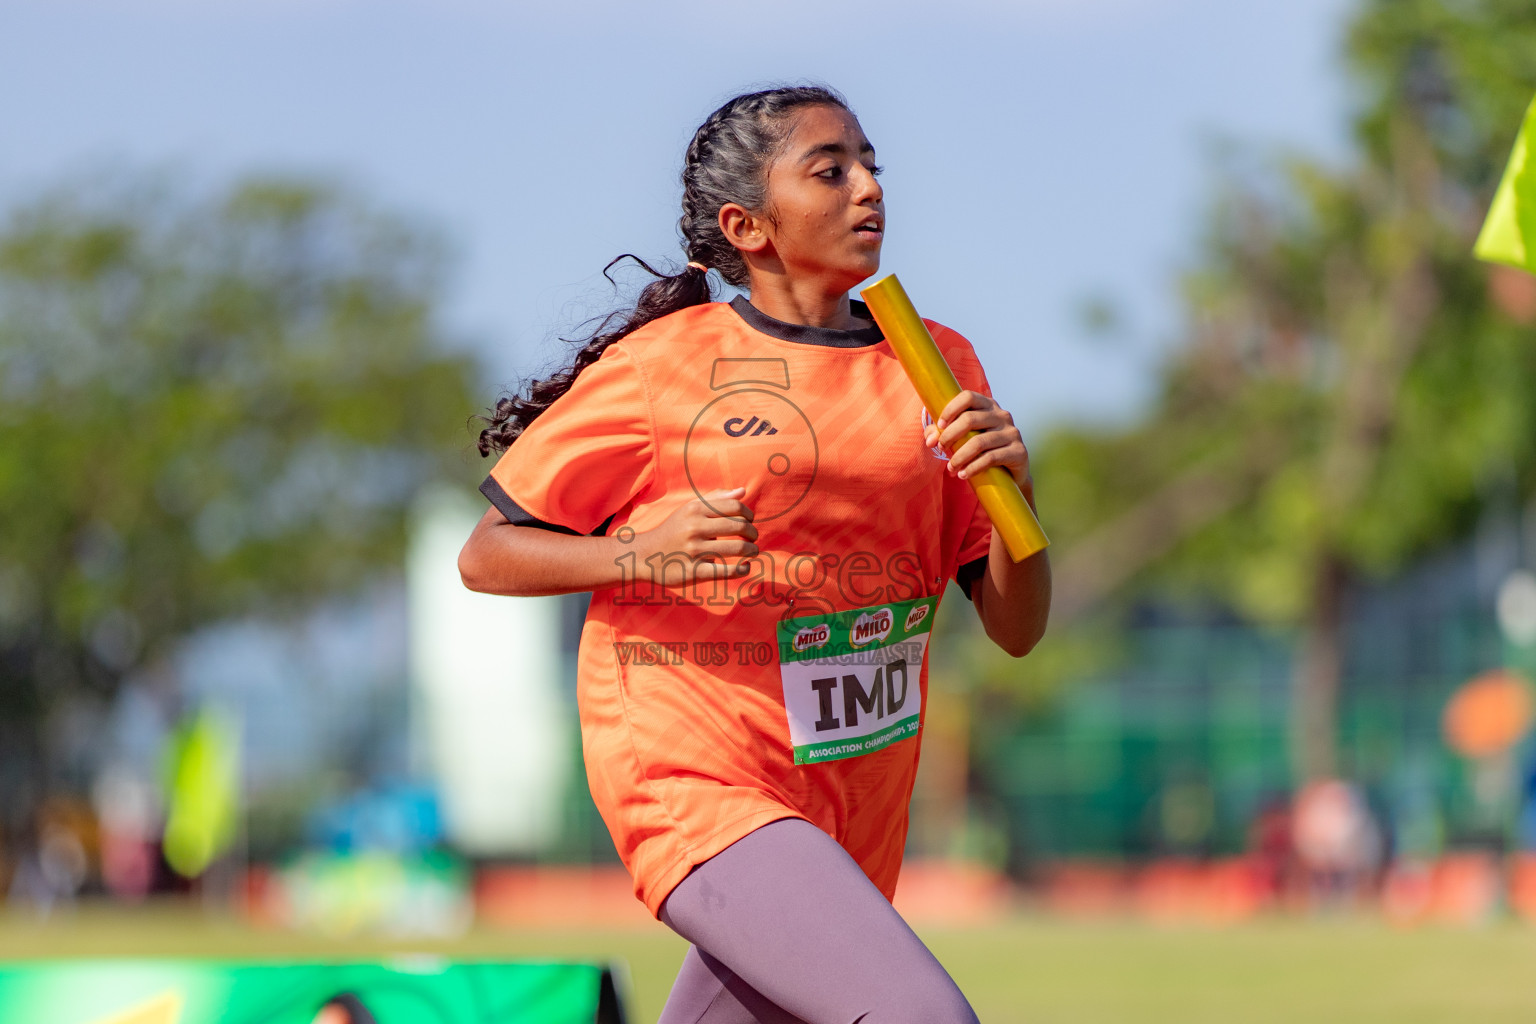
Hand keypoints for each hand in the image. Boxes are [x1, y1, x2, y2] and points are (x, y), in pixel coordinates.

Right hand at [637, 487, 759, 584]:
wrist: (644, 556)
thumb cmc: (673, 531)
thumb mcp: (688, 510)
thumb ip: (715, 499)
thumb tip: (742, 491)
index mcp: (694, 510)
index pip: (734, 507)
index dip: (749, 514)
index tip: (750, 521)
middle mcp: (694, 528)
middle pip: (739, 526)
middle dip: (753, 533)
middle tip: (753, 538)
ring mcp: (694, 551)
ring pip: (737, 548)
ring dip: (752, 550)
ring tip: (753, 552)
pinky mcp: (693, 572)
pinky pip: (726, 571)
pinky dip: (742, 569)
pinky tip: (745, 567)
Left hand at [923, 391, 1033, 495]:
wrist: (1010, 475)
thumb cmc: (980, 451)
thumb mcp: (961, 439)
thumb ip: (942, 434)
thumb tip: (929, 440)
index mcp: (988, 406)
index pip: (968, 397)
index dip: (951, 409)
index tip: (939, 425)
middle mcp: (1002, 415)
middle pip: (970, 419)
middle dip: (949, 436)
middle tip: (941, 449)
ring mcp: (1012, 432)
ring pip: (979, 442)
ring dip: (959, 456)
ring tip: (950, 468)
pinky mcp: (1019, 451)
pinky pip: (991, 458)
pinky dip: (973, 467)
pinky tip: (963, 474)